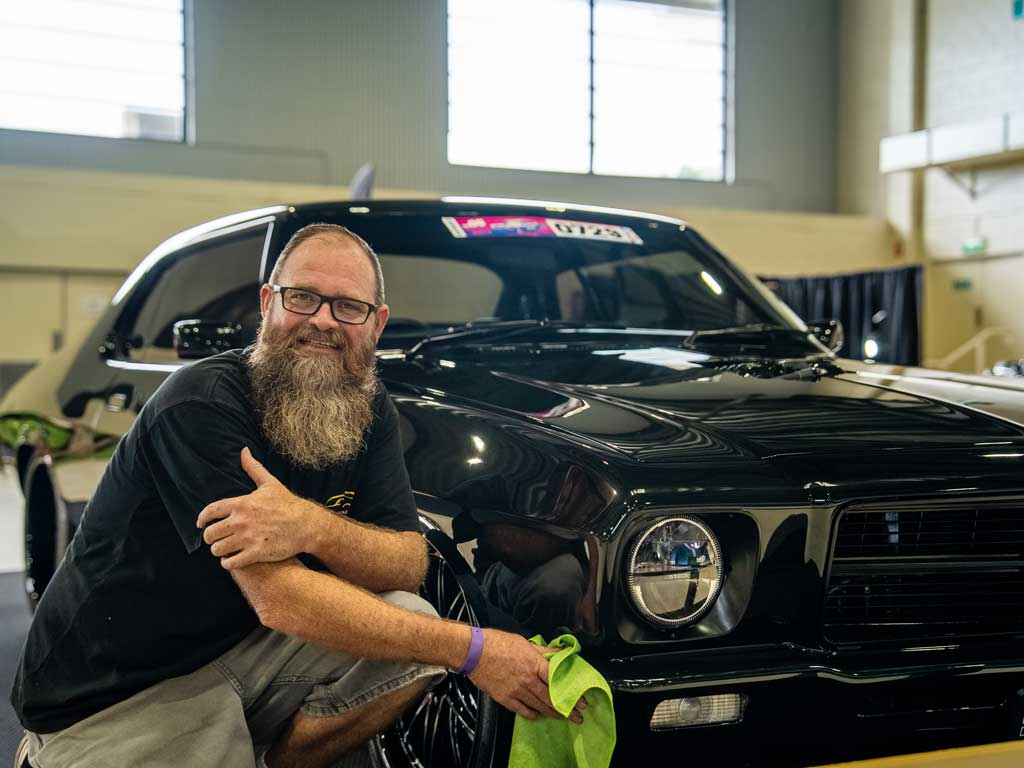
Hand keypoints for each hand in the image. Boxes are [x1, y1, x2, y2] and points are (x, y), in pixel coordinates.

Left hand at [197, 447, 321, 568]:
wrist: (306, 524)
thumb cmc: (287, 503)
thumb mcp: (269, 483)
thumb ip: (253, 468)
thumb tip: (243, 450)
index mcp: (242, 503)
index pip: (210, 511)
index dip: (202, 519)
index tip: (201, 524)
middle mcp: (241, 521)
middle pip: (210, 534)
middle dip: (211, 538)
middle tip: (217, 539)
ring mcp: (248, 538)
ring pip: (218, 549)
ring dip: (219, 550)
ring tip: (225, 550)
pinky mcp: (256, 553)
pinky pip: (231, 563)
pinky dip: (228, 563)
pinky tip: (232, 560)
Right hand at [468, 629, 586, 722]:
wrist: (474, 652)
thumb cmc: (498, 643)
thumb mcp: (524, 643)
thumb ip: (543, 651)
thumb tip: (559, 653)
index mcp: (534, 664)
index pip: (558, 682)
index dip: (572, 694)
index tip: (582, 702)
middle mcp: (528, 680)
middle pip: (551, 699)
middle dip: (567, 710)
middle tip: (577, 717)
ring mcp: (516, 692)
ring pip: (539, 707)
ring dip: (553, 714)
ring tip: (563, 718)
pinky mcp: (505, 699)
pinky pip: (523, 712)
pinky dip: (534, 715)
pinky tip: (540, 715)